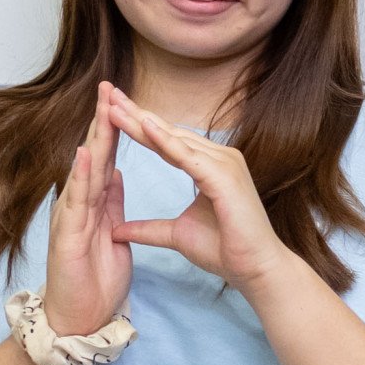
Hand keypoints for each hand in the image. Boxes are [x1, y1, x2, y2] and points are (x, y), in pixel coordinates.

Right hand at [40, 111, 132, 335]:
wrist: (79, 320)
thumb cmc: (94, 280)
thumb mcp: (111, 234)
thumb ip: (111, 203)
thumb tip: (116, 173)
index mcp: (94, 203)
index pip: (107, 157)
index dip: (116, 127)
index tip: (125, 98)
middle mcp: (79, 204)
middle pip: (95, 155)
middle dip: (103, 119)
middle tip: (110, 84)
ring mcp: (70, 217)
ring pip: (84, 170)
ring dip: (93, 137)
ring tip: (102, 106)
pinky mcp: (66, 236)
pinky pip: (77, 202)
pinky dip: (82, 176)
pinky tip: (89, 153)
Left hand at [102, 83, 293, 296]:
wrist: (256, 269)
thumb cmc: (225, 250)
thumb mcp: (176, 235)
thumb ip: (148, 229)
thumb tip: (117, 230)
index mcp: (210, 166)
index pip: (167, 141)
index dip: (139, 126)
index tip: (112, 112)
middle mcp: (219, 158)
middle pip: (169, 133)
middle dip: (137, 114)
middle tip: (108, 94)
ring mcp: (224, 164)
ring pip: (175, 139)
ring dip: (143, 122)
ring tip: (115, 107)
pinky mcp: (224, 177)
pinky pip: (188, 157)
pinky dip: (165, 141)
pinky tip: (144, 126)